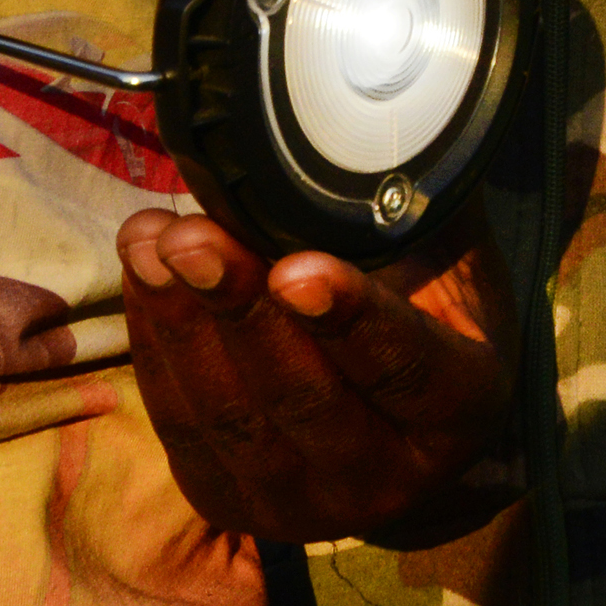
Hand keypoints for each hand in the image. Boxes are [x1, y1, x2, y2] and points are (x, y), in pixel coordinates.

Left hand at [118, 212, 512, 547]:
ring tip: (151, 240)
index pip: (408, 369)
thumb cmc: (425, 293)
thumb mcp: (444, 245)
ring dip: (181, 324)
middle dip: (237, 311)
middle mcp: (390, 477)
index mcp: (462, 407)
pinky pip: (182, 428)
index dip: (352, 320)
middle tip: (192, 237)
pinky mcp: (231, 502)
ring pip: (231, 418)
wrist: (389, 393)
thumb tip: (362, 102)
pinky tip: (142, 272)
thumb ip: (412, 195)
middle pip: (304, 398)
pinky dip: (156, 346)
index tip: (297, 267)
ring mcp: (304, 503)